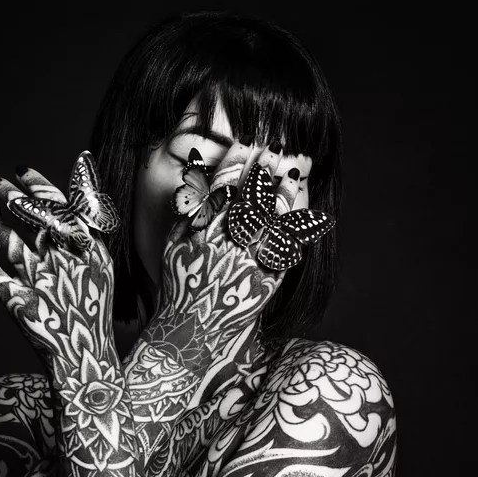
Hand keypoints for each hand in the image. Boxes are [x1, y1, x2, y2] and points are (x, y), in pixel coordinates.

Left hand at [0, 153, 117, 380]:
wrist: (87, 359)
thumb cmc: (94, 313)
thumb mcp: (101, 270)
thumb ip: (86, 237)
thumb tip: (74, 203)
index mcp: (86, 251)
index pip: (58, 207)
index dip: (38, 185)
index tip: (21, 170)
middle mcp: (62, 261)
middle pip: (31, 218)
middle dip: (10, 195)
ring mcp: (38, 282)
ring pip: (8, 242)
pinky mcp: (17, 303)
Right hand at [157, 141, 332, 354]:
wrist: (190, 331)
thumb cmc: (179, 285)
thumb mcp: (174, 246)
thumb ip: (189, 214)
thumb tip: (199, 182)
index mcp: (205, 234)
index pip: (224, 189)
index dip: (237, 163)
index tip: (247, 144)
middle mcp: (229, 247)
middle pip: (253, 200)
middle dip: (265, 171)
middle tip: (277, 148)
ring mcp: (251, 266)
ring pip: (274, 224)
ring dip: (286, 196)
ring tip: (293, 175)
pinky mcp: (266, 285)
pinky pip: (285, 254)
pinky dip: (295, 233)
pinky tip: (303, 215)